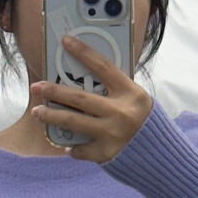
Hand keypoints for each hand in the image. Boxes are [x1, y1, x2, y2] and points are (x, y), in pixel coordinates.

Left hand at [29, 34, 152, 163]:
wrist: (160, 155)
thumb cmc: (145, 124)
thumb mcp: (136, 101)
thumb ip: (115, 92)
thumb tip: (83, 81)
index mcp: (130, 93)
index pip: (103, 67)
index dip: (83, 52)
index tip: (65, 42)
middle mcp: (121, 112)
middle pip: (80, 97)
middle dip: (54, 91)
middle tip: (37, 86)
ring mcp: (112, 133)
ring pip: (73, 121)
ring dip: (51, 116)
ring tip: (38, 112)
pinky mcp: (106, 153)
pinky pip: (81, 149)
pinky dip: (73, 148)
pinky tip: (68, 145)